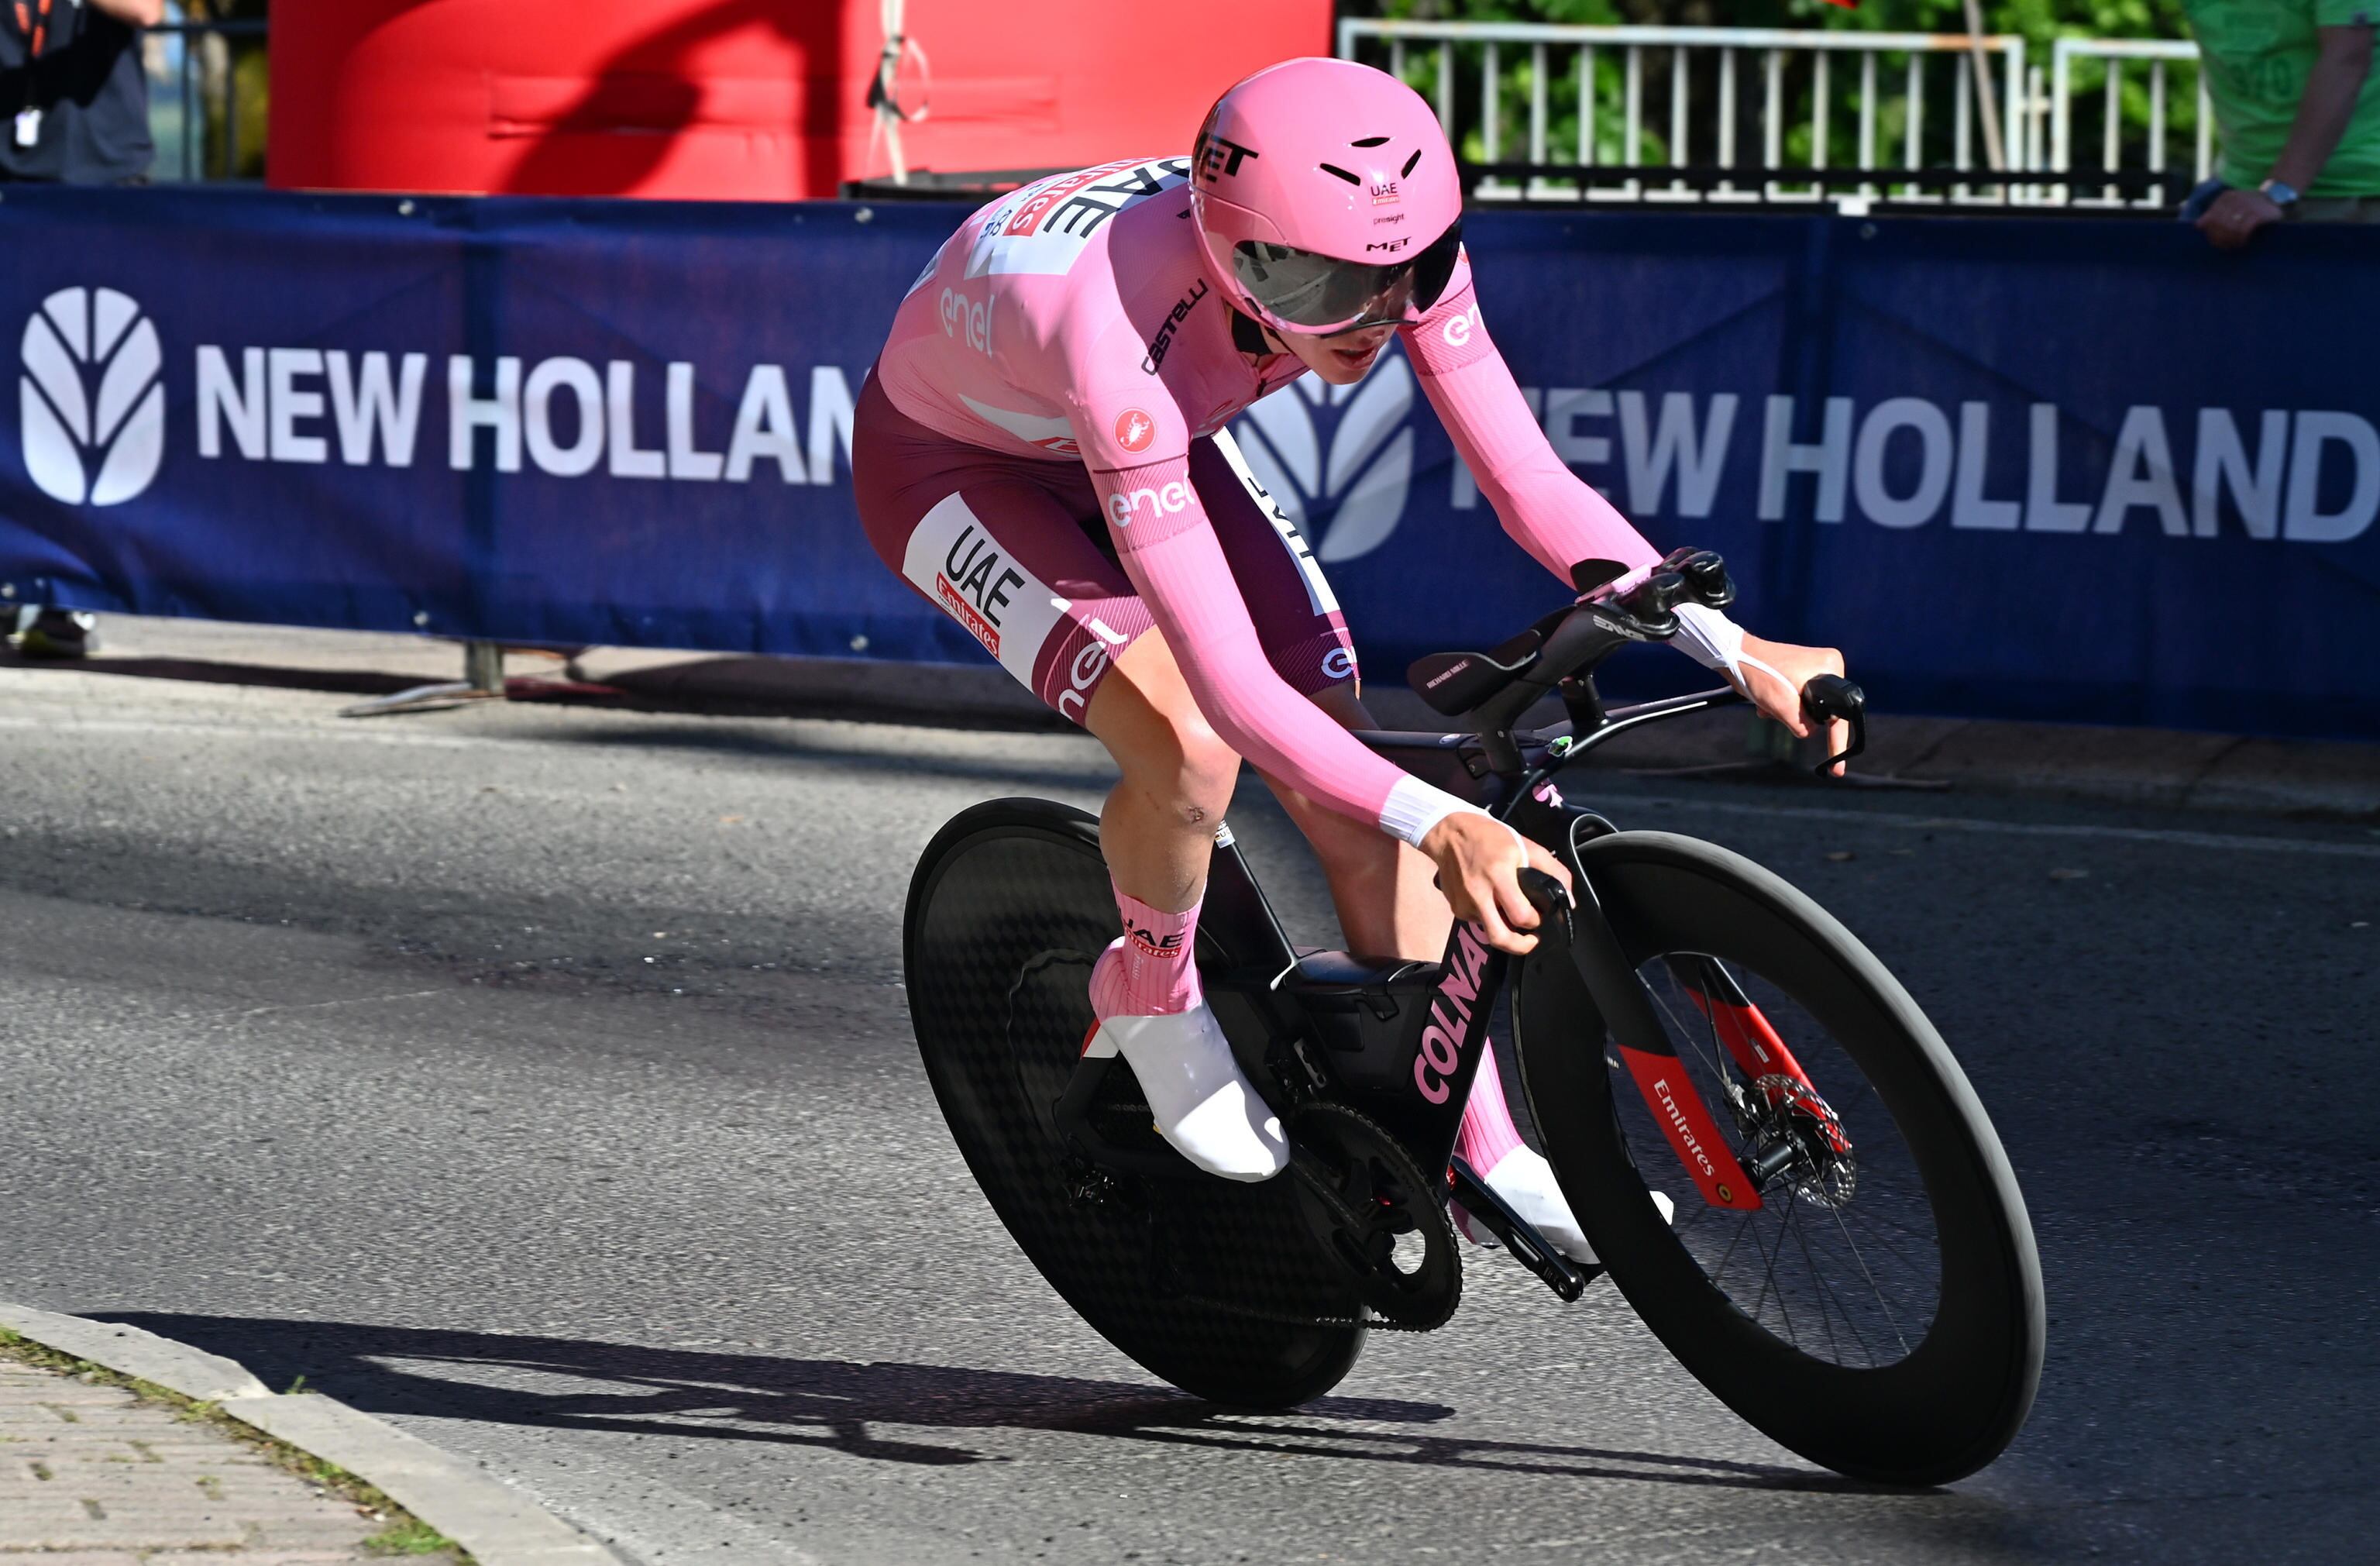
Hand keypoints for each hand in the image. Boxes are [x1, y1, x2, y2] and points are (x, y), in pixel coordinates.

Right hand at [1418, 812, 1573, 955]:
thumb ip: (1553, 871)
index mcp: (1499, 876)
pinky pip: (1478, 922)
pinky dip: (1489, 916)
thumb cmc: (1490, 838)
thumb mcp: (1526, 846)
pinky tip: (1491, 900)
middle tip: (1530, 940)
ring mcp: (1465, 904)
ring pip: (1490, 930)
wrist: (1449, 834)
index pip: (1521, 916)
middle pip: (1500, 938)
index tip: (1538, 915)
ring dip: (1503, 926)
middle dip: (1520, 946)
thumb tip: (1568, 901)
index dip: (1535, 921)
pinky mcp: (1456, 909)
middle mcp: (1479, 894)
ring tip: (1508, 909)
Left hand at [1735, 634, 1851, 776]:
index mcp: (1830, 667)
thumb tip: (1810, 732)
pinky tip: (1764, 702)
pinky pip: (1796, 701)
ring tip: (1766, 704)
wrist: (1733, 655)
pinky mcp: (1798, 674)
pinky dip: (1780, 706)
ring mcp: (1812, 669)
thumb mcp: (1783, 706)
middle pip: (1822, 710)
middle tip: (1775, 711)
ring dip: (1785, 713)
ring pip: (1806, 708)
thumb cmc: (1759, 673)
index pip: (1839, 712)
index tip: (1837, 769)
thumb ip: (1803, 725)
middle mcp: (1826, 666)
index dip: (1837, 742)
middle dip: (1797, 719)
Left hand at [2196, 188, 2284, 250]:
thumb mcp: (2230, 207)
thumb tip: (2198, 225)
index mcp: (2225, 197)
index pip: (2210, 219)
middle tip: (2226, 246)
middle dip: (2221, 239)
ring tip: (2234, 245)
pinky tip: (2243, 242)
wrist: (2275, 199)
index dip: (2211, 233)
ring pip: (2230, 228)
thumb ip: (2214, 215)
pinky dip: (2241, 239)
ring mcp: (2247, 205)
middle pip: (2219, 225)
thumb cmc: (2249, 207)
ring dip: (2231, 240)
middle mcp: (2235, 199)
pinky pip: (2243, 230)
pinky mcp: (2258, 214)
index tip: (2216, 241)